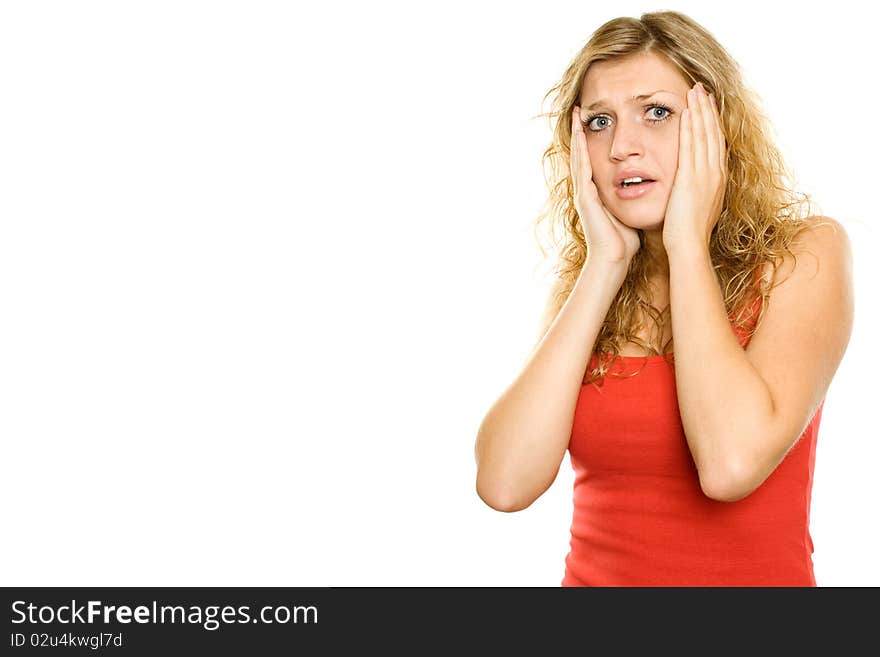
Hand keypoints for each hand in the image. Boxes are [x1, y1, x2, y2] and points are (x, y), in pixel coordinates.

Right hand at [571, 106, 640, 264]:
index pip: (594, 158)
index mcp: (598, 191)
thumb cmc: (623, 240)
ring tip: (576, 115)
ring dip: (576, 135)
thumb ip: (632, 196)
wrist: (613, 259)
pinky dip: (580, 151)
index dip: (593, 139)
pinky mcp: (584, 197)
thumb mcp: (628, 210)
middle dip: (580, 131)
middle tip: (579, 109)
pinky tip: (580, 136)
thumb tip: (644, 185)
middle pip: (582, 153)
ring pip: (578, 157)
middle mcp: (587, 189)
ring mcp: (583, 192)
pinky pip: (582, 168)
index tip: (596, 120)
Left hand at [662, 82, 728, 252]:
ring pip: (705, 135)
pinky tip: (688, 111)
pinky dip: (691, 127)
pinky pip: (692, 146)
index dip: (713, 123)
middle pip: (713, 134)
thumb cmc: (689, 233)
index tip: (708, 107)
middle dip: (708, 110)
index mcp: (718, 180)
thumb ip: (698, 193)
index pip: (716, 144)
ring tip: (695, 91)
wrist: (689, 246)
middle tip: (702, 90)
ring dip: (700, 111)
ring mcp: (706, 174)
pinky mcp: (692, 177)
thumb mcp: (698, 208)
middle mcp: (716, 173)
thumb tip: (696, 188)